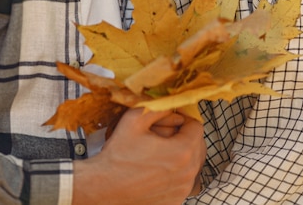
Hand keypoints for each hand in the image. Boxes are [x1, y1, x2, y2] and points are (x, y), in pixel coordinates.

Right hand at [72, 108, 205, 204]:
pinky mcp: (175, 202)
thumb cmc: (118, 155)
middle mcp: (187, 174)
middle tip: (167, 134)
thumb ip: (159, 108)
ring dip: (182, 155)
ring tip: (160, 152)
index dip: (184, 119)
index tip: (172, 119)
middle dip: (186, 136)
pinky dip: (176, 173)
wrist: (104, 187)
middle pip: (198, 147)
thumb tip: (173, 107)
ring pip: (193, 165)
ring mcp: (182, 191)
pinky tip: (157, 169)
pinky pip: (184, 182)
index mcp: (181, 152)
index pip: (197, 127)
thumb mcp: (135, 119)